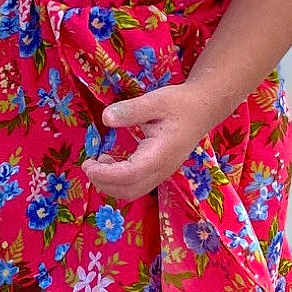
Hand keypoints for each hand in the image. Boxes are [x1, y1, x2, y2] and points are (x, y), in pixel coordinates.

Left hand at [81, 84, 207, 199]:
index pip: (129, 175)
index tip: (88, 164)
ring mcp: (162, 172)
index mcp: (160, 154)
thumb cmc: (180, 103)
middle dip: (104, 183)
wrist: (204, 108)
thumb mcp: (156, 100)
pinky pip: (137, 184)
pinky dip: (119, 180)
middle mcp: (162, 169)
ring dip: (111, 184)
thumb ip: (131, 110)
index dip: (105, 175)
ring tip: (98, 163)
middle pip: (129, 191)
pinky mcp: (160, 170)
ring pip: (133, 191)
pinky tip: (110, 161)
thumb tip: (106, 118)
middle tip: (88, 164)